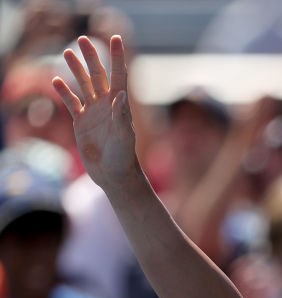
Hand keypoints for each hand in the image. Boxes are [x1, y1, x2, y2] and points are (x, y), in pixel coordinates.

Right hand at [52, 35, 139, 189]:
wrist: (113, 174)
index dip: (117, 57)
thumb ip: (122, 115)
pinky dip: (64, 92)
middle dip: (91, 57)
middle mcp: (106, 105)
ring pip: (83, 85)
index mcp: (119, 105)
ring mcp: (93, 112)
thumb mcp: (124, 135)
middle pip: (98, 76)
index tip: (115, 38)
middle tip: (82, 39)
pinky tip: (55, 80)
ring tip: (67, 53)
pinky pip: (71, 103)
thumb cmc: (123, 156)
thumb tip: (121, 93)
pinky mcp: (81, 122)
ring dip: (76, 70)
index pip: (118, 76)